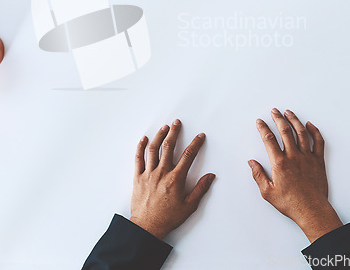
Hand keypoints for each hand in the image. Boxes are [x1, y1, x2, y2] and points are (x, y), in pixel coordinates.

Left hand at [130, 119, 215, 239]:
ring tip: (164, 127)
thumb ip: (200, 189)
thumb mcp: (189, 206)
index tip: (200, 136)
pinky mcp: (138, 177)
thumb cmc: (168, 218)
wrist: (147, 226)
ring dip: (159, 136)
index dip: (195, 144)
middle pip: (169, 147)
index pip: (188, 156)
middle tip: (177, 123)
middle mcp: (162, 172)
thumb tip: (210, 176)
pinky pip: (138, 158)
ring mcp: (148, 173)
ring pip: (153, 149)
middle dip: (174, 132)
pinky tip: (144, 139)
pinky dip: (140, 147)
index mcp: (175, 179)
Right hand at [249, 109, 342, 242]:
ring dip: (294, 120)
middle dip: (278, 118)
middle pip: (285, 131)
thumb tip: (251, 162)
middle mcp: (293, 157)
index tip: (260, 121)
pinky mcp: (318, 162)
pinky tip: (309, 125)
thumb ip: (258, 175)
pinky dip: (314, 131)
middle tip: (274, 111)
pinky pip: (318, 142)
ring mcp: (307, 158)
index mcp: (280, 163)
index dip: (263, 128)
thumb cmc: (291, 203)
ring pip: (301, 133)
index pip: (269, 139)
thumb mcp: (267, 192)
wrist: (312, 211)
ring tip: (288, 112)